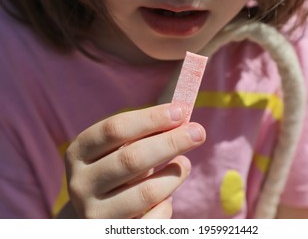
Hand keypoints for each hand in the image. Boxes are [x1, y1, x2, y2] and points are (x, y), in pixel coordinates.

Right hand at [64, 103, 205, 217]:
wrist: (93, 214)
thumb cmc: (114, 173)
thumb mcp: (117, 151)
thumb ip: (142, 136)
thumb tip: (181, 120)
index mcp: (78, 153)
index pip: (115, 129)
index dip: (150, 119)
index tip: (180, 111)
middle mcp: (80, 184)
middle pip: (131, 158)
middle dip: (170, 142)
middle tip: (198, 132)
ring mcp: (93, 214)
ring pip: (146, 192)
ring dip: (174, 175)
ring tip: (185, 164)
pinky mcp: (111, 234)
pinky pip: (152, 221)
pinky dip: (166, 205)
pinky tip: (168, 197)